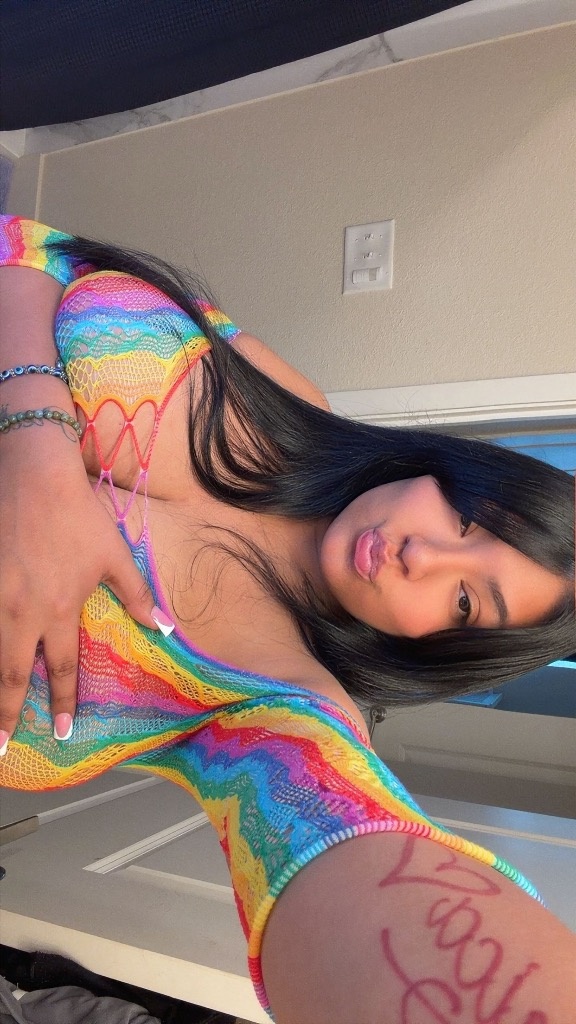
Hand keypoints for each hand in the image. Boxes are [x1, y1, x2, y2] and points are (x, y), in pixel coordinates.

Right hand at [0, 430, 166, 751]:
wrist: (34, 474)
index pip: (59, 669)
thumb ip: (138, 596)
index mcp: (58, 610)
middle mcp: (20, 611)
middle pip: (9, 673)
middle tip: (0, 747)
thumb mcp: (115, 555)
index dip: (60, 703)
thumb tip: (164, 628)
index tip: (61, 731)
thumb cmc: (78, 515)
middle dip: (5, 714)